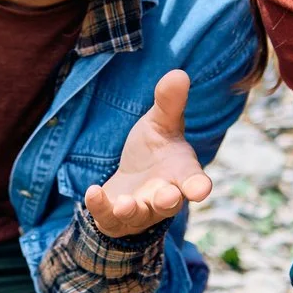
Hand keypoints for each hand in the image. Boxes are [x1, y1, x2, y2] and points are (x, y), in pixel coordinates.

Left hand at [85, 69, 213, 236]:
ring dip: (132, 210)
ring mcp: (140, 211)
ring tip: (125, 204)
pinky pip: (108, 218)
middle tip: (167, 197)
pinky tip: (92, 192)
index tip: (201, 189)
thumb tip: (178, 74)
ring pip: (139, 216)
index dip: (198, 186)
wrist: (131, 178)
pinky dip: (100, 208)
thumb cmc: (154, 149)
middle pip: (169, 204)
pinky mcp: (115, 218)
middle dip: (168, 201)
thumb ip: (170, 103)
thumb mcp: (160, 123)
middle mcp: (163, 196)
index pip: (194, 182)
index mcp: (181, 174)